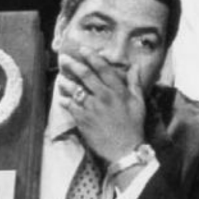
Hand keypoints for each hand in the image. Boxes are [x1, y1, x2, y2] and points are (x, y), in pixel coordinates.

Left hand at [56, 47, 145, 163]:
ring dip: (65, 82)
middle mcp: (103, 96)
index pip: (103, 68)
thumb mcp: (138, 102)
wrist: (124, 150)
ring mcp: (91, 108)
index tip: (83, 49)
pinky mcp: (83, 120)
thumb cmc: (133, 126)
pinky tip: (61, 98)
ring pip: (74, 90)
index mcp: (117, 91)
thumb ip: (135, 83)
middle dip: (73, 64)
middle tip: (63, 58)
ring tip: (60, 77)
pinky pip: (70, 106)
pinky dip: (65, 101)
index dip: (92, 56)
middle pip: (85, 75)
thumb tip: (135, 66)